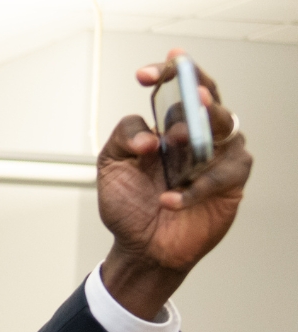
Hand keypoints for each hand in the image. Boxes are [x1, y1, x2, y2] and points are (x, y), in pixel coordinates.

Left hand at [98, 52, 250, 319]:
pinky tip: (169, 199)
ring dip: (199, 133)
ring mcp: (218, 153)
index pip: (178, 84)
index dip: (168, 73)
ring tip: (174, 143)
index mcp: (170, 123)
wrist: (141, 248)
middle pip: (208, 97)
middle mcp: (197, 132)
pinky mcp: (232, 179)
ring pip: (222, 127)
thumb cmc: (130, 206)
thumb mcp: (111, 168)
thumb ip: (123, 138)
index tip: (145, 74)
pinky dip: (194, 187)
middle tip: (186, 99)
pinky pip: (221, 172)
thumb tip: (149, 135)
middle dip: (195, 93)